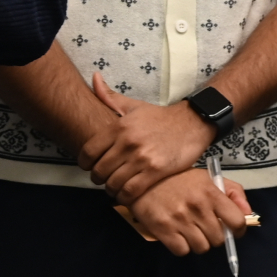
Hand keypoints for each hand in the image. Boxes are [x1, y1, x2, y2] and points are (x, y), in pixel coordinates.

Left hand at [90, 97, 217, 202]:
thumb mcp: (134, 105)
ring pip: (113, 184)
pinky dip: (125, 197)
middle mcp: (127, 143)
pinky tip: (127, 194)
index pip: (88, 152)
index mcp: (119, 127)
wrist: (192, 123)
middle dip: (98, 179)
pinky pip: (131, 191)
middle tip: (104, 179)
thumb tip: (94, 78)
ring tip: (115, 188)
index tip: (90, 167)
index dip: (84, 164)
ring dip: (111, 190)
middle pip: (99, 171)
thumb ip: (110, 96)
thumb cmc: (161, 117)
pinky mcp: (155, 171)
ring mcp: (141, 158)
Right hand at [123, 169, 251, 256]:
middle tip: (206, 229)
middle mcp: (198, 207)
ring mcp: (180, 220)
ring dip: (198, 243)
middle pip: (219, 239)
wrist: (143, 179)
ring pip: (201, 248)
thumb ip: (233, 193)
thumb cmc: (179, 179)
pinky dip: (182, 247)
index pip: (237, 221)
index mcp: (212, 193)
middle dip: (215, 237)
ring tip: (191, 231)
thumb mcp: (208, 178)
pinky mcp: (163, 229)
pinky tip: (178, 235)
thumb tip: (249, 213)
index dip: (238, 230)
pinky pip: (182, 251)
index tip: (233, 230)